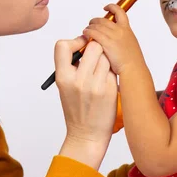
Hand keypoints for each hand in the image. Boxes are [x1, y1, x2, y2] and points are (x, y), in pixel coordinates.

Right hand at [54, 36, 117, 168]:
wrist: (87, 135)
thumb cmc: (76, 109)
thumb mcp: (65, 86)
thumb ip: (72, 65)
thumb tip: (85, 41)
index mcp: (63, 77)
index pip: (62, 45)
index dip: (74, 41)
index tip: (81, 46)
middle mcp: (78, 80)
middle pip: (94, 46)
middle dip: (96, 48)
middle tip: (95, 58)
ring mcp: (95, 85)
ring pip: (107, 56)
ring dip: (106, 60)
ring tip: (100, 72)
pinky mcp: (110, 90)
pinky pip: (113, 70)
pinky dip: (111, 73)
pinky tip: (106, 83)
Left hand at [83, 4, 145, 74]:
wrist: (133, 68)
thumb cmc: (132, 61)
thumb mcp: (130, 44)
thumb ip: (122, 38)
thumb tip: (113, 38)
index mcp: (127, 29)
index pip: (120, 12)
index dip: (112, 7)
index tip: (106, 7)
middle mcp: (120, 30)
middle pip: (104, 19)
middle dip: (95, 20)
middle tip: (91, 24)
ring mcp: (114, 36)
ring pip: (97, 25)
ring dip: (90, 26)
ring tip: (86, 30)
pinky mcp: (107, 42)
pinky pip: (94, 33)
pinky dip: (88, 32)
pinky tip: (85, 34)